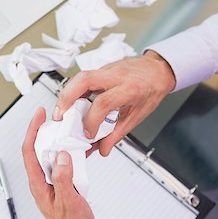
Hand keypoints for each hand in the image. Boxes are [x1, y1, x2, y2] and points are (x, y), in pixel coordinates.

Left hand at [22, 107, 96, 218]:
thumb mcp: (67, 202)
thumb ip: (63, 179)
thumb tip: (60, 156)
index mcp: (38, 184)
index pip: (29, 151)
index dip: (32, 130)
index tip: (39, 115)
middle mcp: (42, 179)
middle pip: (39, 148)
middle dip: (46, 130)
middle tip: (57, 118)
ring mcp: (52, 179)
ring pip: (52, 153)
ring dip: (60, 140)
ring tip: (70, 130)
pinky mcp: (62, 180)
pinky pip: (64, 161)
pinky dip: (71, 151)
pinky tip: (81, 148)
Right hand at [53, 50, 175, 155]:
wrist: (158, 70)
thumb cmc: (152, 89)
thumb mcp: (138, 115)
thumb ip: (118, 133)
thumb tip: (103, 148)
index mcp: (129, 89)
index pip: (104, 103)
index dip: (92, 120)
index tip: (88, 134)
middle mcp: (116, 76)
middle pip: (84, 80)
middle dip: (67, 99)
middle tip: (59, 117)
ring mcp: (107, 70)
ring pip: (80, 77)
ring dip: (66, 95)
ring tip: (61, 113)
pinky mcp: (101, 70)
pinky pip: (83, 79)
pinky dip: (74, 91)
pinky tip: (72, 104)